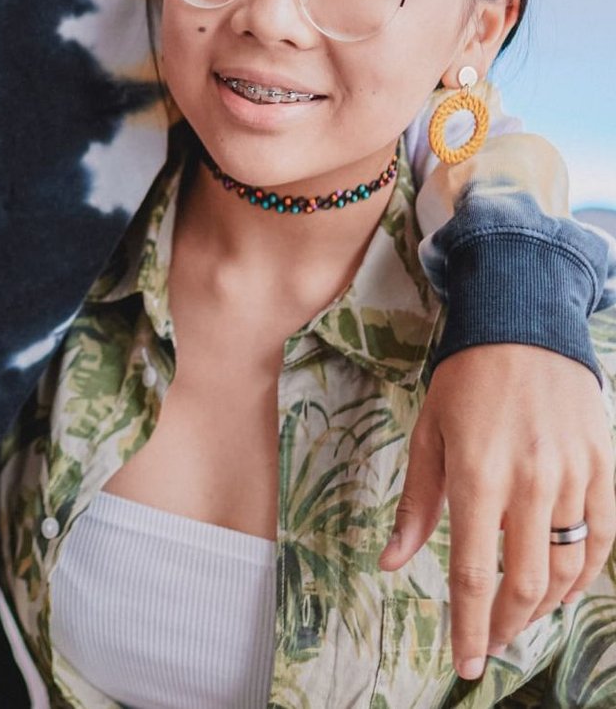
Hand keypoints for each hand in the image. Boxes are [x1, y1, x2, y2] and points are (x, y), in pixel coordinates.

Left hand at [380, 344, 614, 680]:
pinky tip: (561, 589)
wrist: (524, 324)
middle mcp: (530, 481)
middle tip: (489, 644)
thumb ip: (417, 503)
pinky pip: (601, 541)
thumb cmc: (466, 379)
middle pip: (525, 584)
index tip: (466, 662)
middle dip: (506, 626)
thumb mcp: (429, 432)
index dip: (470, 626)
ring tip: (518, 618)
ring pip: (567, 571)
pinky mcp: (604, 468)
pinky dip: (584, 577)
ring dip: (543, 607)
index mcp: (477, 474)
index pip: (475, 574)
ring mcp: (574, 476)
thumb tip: (393, 563)